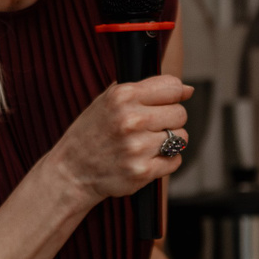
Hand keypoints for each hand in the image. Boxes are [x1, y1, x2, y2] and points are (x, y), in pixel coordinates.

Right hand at [41, 75, 194, 209]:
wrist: (71, 171)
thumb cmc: (91, 133)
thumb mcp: (107, 101)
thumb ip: (146, 89)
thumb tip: (187, 89)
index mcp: (122, 96)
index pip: (173, 87)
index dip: (172, 95)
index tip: (164, 103)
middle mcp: (131, 120)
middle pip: (180, 114)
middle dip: (170, 120)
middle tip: (150, 128)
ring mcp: (137, 147)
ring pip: (181, 137)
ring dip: (169, 142)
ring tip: (146, 144)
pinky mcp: (142, 171)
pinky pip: (175, 160)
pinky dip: (165, 161)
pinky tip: (145, 159)